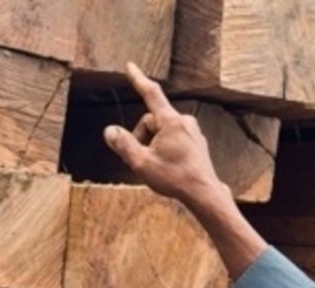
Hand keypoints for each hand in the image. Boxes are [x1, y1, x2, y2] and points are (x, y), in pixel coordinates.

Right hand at [103, 62, 224, 206]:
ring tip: (155, 166)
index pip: (151, 94)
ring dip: (152, 144)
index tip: (130, 67)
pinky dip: (164, 148)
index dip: (138, 80)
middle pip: (152, 120)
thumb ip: (124, 144)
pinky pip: (174, 138)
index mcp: (170, 122)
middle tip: (140, 159)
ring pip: (162, 131)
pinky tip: (168, 167)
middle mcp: (184, 121)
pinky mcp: (196, 142)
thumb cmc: (174, 178)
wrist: (203, 193)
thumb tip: (110, 131)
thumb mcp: (141, 163)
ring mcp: (192, 131)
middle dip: (141, 137)